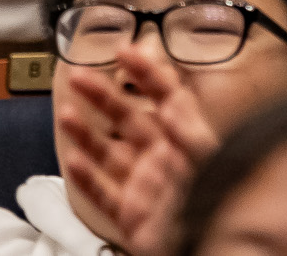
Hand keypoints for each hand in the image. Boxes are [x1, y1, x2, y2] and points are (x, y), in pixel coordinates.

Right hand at [57, 42, 218, 255]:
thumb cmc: (221, 207)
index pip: (166, 96)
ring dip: (86, 134)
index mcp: (187, 140)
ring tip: (65, 113)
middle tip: (79, 75)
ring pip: (109, 155)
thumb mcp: (209, 162)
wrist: (215, 248)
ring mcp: (145, 188)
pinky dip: (87, 180)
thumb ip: (190, 132)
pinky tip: (72, 161)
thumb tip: (173, 100)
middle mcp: (163, 159)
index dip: (146, 72)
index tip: (125, 51)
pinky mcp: (132, 217)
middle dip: (103, 96)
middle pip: (129, 119)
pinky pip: (104, 194)